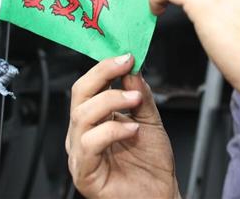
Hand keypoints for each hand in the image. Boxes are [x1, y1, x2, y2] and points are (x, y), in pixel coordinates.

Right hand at [66, 54, 178, 198]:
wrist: (161, 196)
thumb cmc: (152, 165)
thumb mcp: (149, 120)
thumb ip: (140, 95)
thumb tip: (132, 70)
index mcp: (94, 120)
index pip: (88, 86)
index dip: (104, 67)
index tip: (126, 55)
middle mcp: (83, 134)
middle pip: (79, 95)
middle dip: (103, 75)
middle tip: (126, 66)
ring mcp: (81, 153)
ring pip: (82, 116)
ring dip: (110, 101)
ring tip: (134, 101)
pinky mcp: (84, 173)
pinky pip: (89, 144)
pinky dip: (112, 131)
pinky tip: (132, 130)